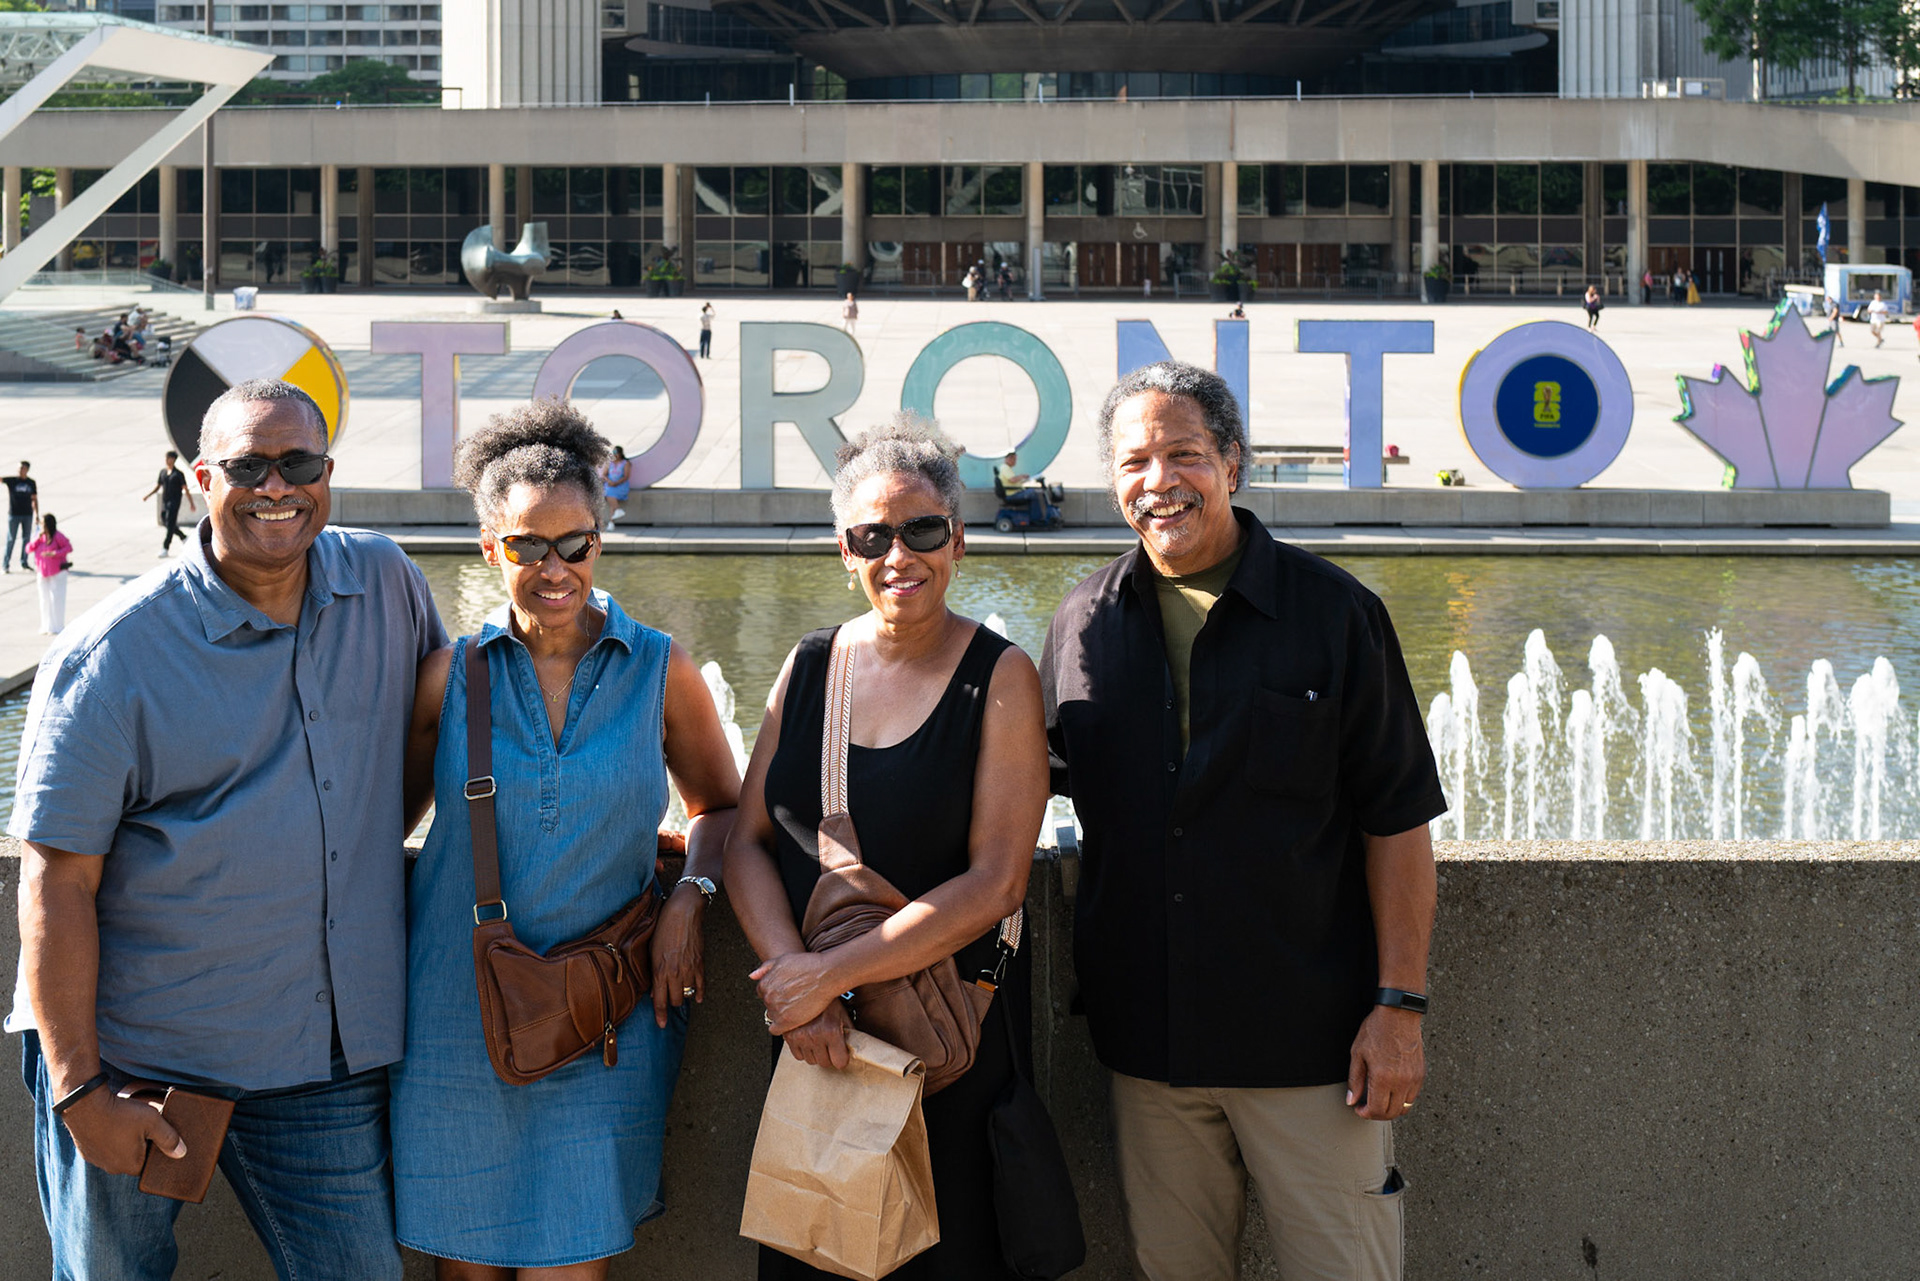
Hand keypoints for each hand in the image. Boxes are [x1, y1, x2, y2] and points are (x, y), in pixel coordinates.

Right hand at [60, 1087, 184, 1176]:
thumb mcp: (152, 1122)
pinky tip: (113, 1125)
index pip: (149, 1165)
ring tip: (128, 1124)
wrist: (85, 1104)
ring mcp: (97, 1160)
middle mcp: (112, 1168)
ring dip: (124, 1142)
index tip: (157, 1136)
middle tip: (144, 1127)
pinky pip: (104, 1148)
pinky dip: (109, 1139)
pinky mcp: (86, 1150)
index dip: (156, 1151)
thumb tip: (182, 1153)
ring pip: (118, 1153)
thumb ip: (169, 1138)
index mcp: (130, 1165)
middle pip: (134, 1159)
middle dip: (141, 1146)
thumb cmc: (120, 1113)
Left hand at [649, 884, 706, 1027]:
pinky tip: (698, 998)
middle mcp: (675, 974)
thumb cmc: (663, 929)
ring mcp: (689, 970)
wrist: (683, 913)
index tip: (661, 1024)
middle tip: (669, 999)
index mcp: (660, 971)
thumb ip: (653, 972)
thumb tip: (653, 990)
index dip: (660, 1015)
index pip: (659, 1000)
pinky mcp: (700, 964)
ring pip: (688, 995)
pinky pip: (701, 985)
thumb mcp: (651, 951)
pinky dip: (699, 993)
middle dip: (671, 1003)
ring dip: (684, 996)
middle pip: (675, 1000)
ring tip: (681, 994)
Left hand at [750, 950, 840, 1035]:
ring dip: (781, 1014)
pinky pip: (775, 1030)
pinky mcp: (786, 1022)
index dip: (774, 992)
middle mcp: (768, 997)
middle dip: (778, 1002)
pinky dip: (782, 1027)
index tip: (785, 992)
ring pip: (773, 1016)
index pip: (762, 993)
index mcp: (765, 983)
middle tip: (793, 998)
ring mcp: (777, 1010)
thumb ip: (765, 968)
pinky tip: (792, 1020)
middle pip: (768, 1004)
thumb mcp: (783, 960)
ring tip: (797, 1007)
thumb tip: (752, 976)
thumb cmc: (808, 965)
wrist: (826, 975)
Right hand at [781, 1001, 852, 1069]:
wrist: (806, 986)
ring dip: (816, 1053)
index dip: (841, 1058)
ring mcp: (799, 1036)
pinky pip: (798, 1056)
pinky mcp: (788, 1036)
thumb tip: (856, 1048)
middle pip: (825, 1063)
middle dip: (829, 1056)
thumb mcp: (843, 1014)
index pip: (839, 1062)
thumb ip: (850, 1033)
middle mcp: (814, 1035)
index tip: (841, 1053)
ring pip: (811, 1060)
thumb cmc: (827, 999)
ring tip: (818, 1038)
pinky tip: (807, 1038)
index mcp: (831, 1030)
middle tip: (830, 1044)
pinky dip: (803, 1050)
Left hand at [1346, 1005, 1424, 1120]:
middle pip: (1392, 1113)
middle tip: (1367, 1107)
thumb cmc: (1376, 1030)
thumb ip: (1355, 1080)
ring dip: (1391, 1109)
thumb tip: (1351, 1101)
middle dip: (1377, 1114)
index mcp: (1383, 1077)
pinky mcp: (1420, 1074)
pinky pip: (1413, 1096)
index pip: (1377, 1110)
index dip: (1366, 1114)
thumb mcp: (1358, 1053)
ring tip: (1379, 1100)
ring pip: (1405, 1108)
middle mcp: (1401, 1081)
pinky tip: (1391, 1090)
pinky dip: (1402, 1099)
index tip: (1358, 1109)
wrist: (1399, 1014)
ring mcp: (1414, 1079)